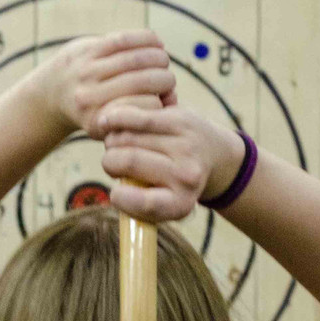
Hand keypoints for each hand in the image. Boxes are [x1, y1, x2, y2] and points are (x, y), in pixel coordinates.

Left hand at [28, 29, 177, 139]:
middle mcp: (88, 97)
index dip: (162, 101)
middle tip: (169, 79)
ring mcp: (86, 71)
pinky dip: (145, 39)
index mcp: (97, 121)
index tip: (168, 99)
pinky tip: (156, 43)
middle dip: (164, 78)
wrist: (54, 93)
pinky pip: (123, 39)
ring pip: (134, 59)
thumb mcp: (114, 126)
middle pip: (142, 82)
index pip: (144, 108)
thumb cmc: (98, 111)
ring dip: (157, 57)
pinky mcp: (86, 49)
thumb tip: (173, 99)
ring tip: (164, 62)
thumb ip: (142, 115)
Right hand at [98, 105, 246, 222]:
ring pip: (128, 137)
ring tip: (115, 145)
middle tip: (112, 163)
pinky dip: (116, 118)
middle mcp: (187, 176)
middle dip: (110, 162)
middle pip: (129, 162)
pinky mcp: (179, 120)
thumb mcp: (159, 203)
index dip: (120, 198)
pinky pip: (136, 117)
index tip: (115, 194)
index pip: (144, 202)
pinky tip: (107, 122)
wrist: (211, 154)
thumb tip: (118, 193)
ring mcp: (185, 146)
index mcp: (180, 203)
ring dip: (112, 141)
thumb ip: (137, 203)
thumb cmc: (170, 183)